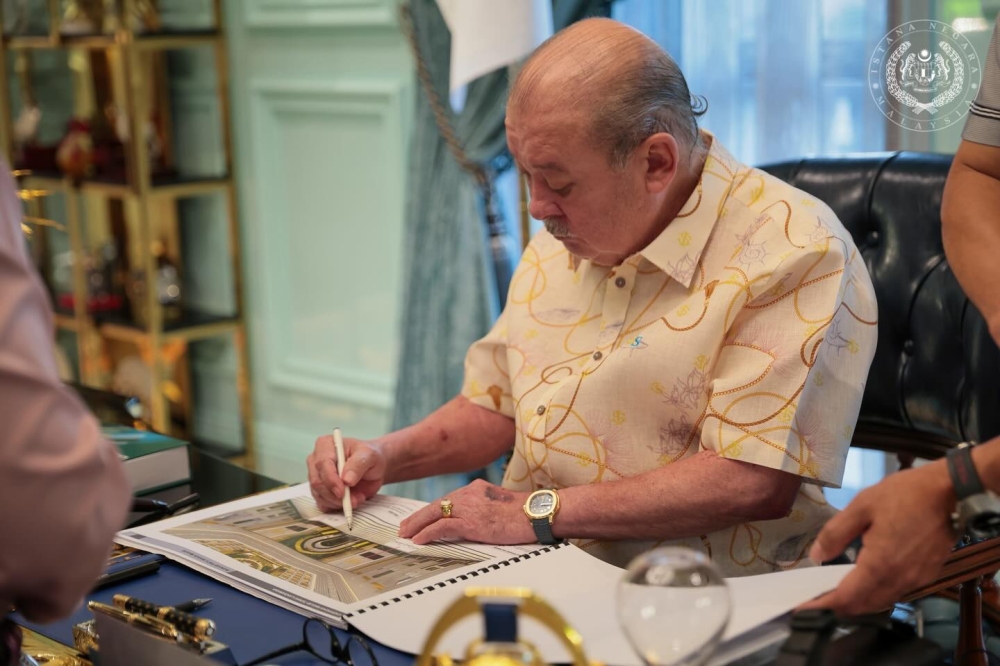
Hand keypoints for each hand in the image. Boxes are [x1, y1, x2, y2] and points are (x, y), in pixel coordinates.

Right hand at [307, 434, 386, 512]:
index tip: (343, 491)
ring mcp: (316, 476)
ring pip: (319, 495)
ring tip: (357, 499)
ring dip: (338, 502)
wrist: (372, 467)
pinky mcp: (320, 491)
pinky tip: (348, 503)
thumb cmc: (369, 456)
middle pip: (317, 482)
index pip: (322, 464)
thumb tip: (346, 480)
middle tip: (353, 500)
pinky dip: (335, 507)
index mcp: (325, 445)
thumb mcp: (369, 455)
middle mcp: (316, 460)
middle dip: (335, 495)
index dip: (331, 480)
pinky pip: (322, 503)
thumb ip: (358, 464)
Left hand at [399, 479, 534, 545]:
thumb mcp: (499, 505)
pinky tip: (419, 539)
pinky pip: (442, 527)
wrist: (537, 513)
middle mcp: (469, 494)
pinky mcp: (471, 522)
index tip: (420, 518)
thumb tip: (472, 522)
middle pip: (436, 505)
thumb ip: (483, 508)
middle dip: (418, 517)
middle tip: (404, 527)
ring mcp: (469, 507)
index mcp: (476, 489)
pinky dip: (427, 533)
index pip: (447, 500)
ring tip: (406, 534)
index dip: (431, 511)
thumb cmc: (525, 513)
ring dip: (417, 525)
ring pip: (434, 514)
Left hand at [801, 460, 956, 614]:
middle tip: (817, 596)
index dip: (823, 604)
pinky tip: (865, 581)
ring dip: (858, 601)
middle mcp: (899, 579)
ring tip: (836, 589)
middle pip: (863, 606)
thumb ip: (835, 534)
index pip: (847, 597)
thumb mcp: (861, 506)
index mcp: (880, 564)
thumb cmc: (904, 495)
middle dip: (838, 605)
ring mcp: (916, 580)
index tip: (804, 605)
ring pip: (881, 602)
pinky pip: (896, 593)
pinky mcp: (927, 575)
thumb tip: (817, 556)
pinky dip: (876, 594)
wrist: (951, 492)